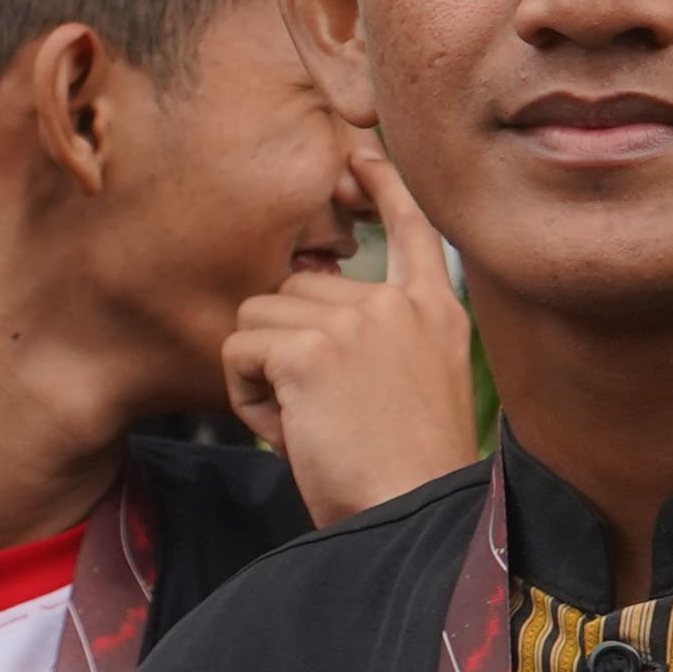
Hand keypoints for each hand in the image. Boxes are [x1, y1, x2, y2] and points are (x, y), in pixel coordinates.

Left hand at [224, 140, 482, 529]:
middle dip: (286, 350)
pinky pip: (238, 352)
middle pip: (294, 288)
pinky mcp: (310, 349)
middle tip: (322, 414)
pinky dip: (247, 399)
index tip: (362, 151)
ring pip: (258, 319)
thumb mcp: (415, 389)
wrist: (414, 520)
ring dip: (263, 376)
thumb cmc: (404, 475)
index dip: (382, 186)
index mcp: (434, 313)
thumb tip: (300, 302)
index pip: (411, 227)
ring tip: (310, 425)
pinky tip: (291, 432)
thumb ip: (376, 339)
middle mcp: (398, 304)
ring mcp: (355, 319)